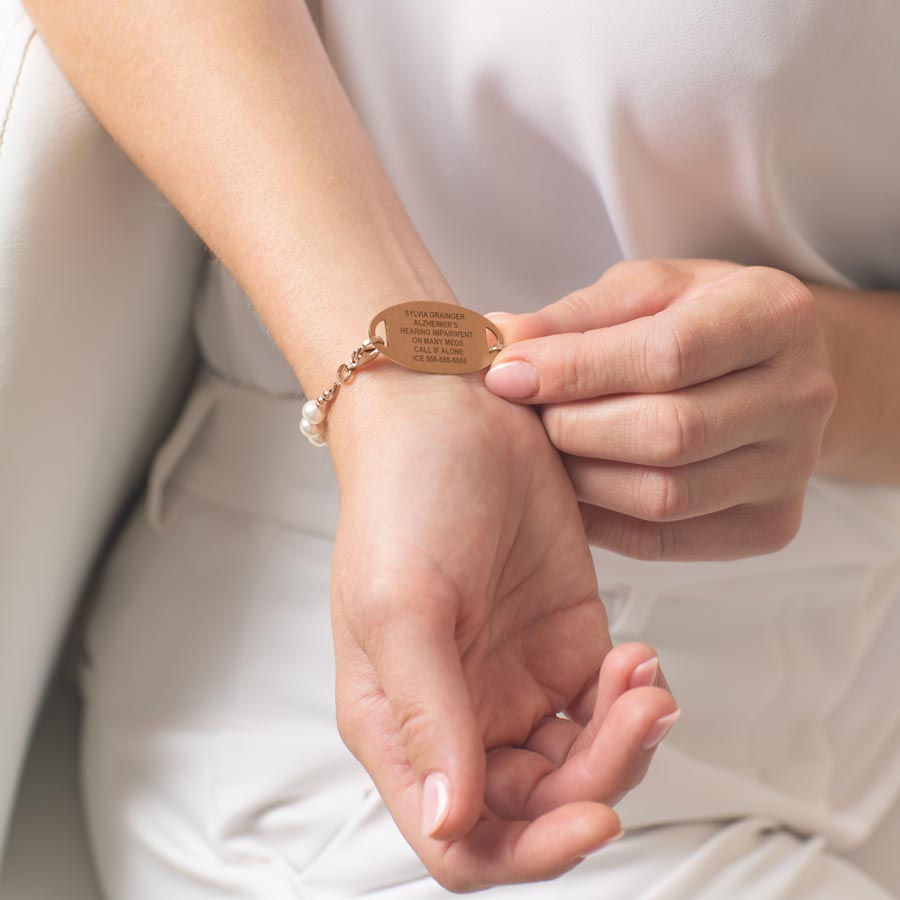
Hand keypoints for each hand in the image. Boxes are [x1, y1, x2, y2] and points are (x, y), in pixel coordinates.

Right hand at [326, 368, 677, 890]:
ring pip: (583, 764)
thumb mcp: (400, 607)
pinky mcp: (563, 641)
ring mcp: (514, 680)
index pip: (460, 843)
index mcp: (400, 723)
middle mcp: (457, 713)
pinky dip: (634, 697)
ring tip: (641, 676)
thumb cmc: (403, 498)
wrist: (453, 413)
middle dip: (598, 780)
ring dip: (626, 740)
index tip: (592, 816)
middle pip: (537, 808)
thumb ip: (428, 717)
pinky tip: (639, 656)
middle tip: (634, 713)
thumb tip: (451, 825)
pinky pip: (607, 706)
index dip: (529, 853)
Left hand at [484, 259, 836, 560]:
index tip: (506, 375)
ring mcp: (793, 471)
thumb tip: (496, 340)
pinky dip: (604, 521)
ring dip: (583, 479)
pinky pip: (667, 541)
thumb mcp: (643, 294)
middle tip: (528, 418)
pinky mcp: (770, 526)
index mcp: (776, 314)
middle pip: (669, 433)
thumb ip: (572, 319)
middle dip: (574, 428)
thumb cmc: (696, 321)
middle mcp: (802, 396)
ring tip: (549, 452)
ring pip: (665, 497)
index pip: (669, 355)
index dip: (575, 369)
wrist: (770, 372)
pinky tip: (575, 492)